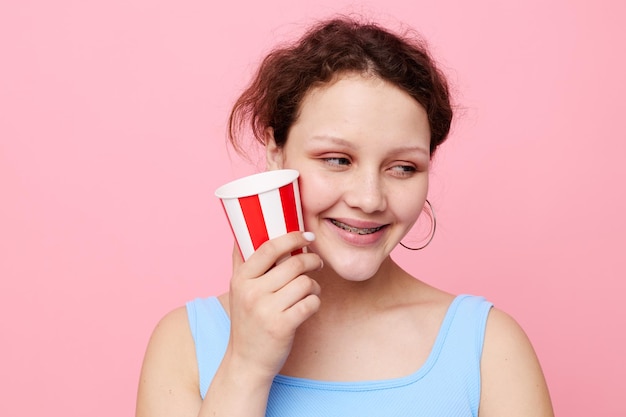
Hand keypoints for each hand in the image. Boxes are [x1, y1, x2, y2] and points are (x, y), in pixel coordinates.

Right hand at [226, 231, 322, 382]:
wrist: (246, 361)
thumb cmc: (247, 322)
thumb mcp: (238, 290)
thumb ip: (242, 262)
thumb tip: (244, 231)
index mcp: (241, 279)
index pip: (269, 248)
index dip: (291, 238)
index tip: (306, 236)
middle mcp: (252, 292)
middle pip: (294, 264)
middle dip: (312, 260)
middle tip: (317, 263)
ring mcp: (266, 310)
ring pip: (305, 283)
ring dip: (314, 284)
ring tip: (311, 289)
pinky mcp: (282, 326)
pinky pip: (311, 303)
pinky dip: (315, 301)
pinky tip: (309, 304)